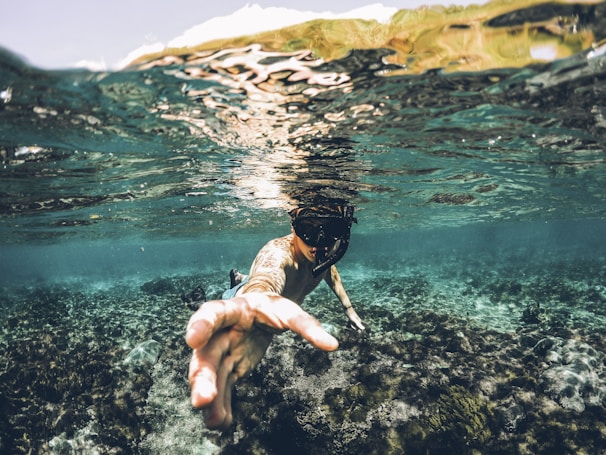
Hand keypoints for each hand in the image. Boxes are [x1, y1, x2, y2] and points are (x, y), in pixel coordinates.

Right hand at [185, 292, 338, 429]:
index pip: (213, 313)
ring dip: (210, 397)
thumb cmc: (272, 308)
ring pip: (211, 375)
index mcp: (233, 310)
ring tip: (213, 421)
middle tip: (202, 399)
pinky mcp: (228, 368)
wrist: (260, 311)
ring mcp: (222, 351)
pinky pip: (222, 387)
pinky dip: (222, 405)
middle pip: (207, 353)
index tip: (192, 340)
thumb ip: (307, 326)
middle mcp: (221, 332)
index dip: (201, 325)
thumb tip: (333, 344)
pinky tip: (222, 423)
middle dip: (202, 377)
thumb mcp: (289, 311)